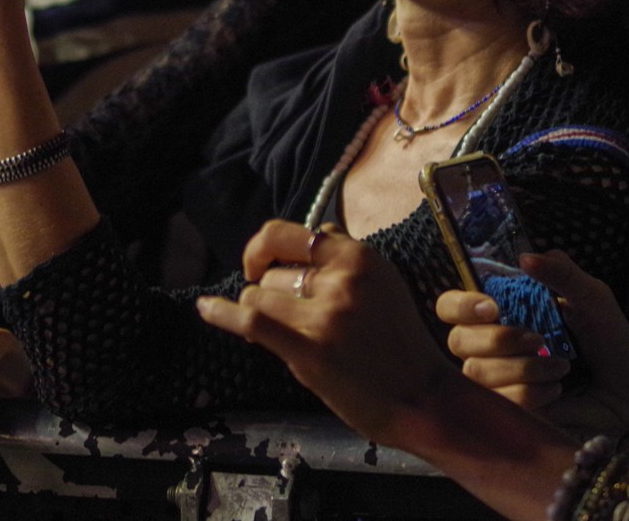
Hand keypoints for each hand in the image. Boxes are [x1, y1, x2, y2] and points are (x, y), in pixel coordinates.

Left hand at [195, 221, 458, 446]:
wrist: (425, 398)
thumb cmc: (401, 344)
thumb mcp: (385, 283)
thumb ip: (347, 256)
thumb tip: (318, 230)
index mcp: (358, 256)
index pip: (287, 233)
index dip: (263, 247)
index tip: (259, 264)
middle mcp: (340, 278)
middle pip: (270, 274)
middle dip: (272, 297)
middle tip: (294, 322)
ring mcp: (323, 314)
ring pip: (258, 298)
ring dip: (264, 317)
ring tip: (293, 338)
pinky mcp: (308, 350)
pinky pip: (249, 320)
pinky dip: (220, 313)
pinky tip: (204, 308)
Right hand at [437, 251, 628, 438]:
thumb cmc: (610, 343)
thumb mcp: (593, 298)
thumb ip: (563, 273)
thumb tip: (526, 258)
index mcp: (501, 313)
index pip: (450, 306)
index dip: (459, 305)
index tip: (491, 306)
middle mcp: (490, 346)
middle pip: (457, 341)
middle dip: (497, 339)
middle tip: (537, 339)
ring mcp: (497, 382)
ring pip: (478, 373)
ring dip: (523, 367)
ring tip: (560, 366)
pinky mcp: (510, 413)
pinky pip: (502, 401)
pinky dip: (532, 392)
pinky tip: (557, 389)